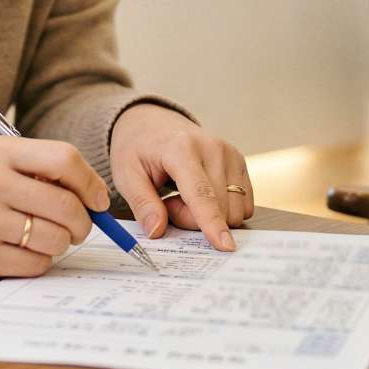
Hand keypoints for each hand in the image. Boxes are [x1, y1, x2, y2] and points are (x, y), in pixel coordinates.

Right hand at [0, 136, 108, 276]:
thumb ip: (43, 168)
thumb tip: (95, 196)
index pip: (64, 160)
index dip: (91, 183)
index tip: (98, 200)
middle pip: (65, 205)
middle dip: (83, 221)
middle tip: (79, 226)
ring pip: (54, 239)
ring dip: (62, 242)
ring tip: (47, 236)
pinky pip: (35, 264)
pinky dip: (41, 260)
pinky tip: (28, 250)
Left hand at [109, 104, 252, 251]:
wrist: (152, 122)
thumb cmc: (138, 148)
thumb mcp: (126, 175)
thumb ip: (142, 205)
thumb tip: (157, 231)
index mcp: (181, 149)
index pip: (201, 193)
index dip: (212, 223)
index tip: (225, 246)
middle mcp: (213, 148)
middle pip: (218, 208)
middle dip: (192, 219)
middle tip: (168, 202)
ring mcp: (230, 153)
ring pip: (234, 209)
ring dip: (208, 215)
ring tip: (183, 195)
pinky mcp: (239, 161)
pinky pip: (242, 203)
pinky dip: (222, 208)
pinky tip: (202, 193)